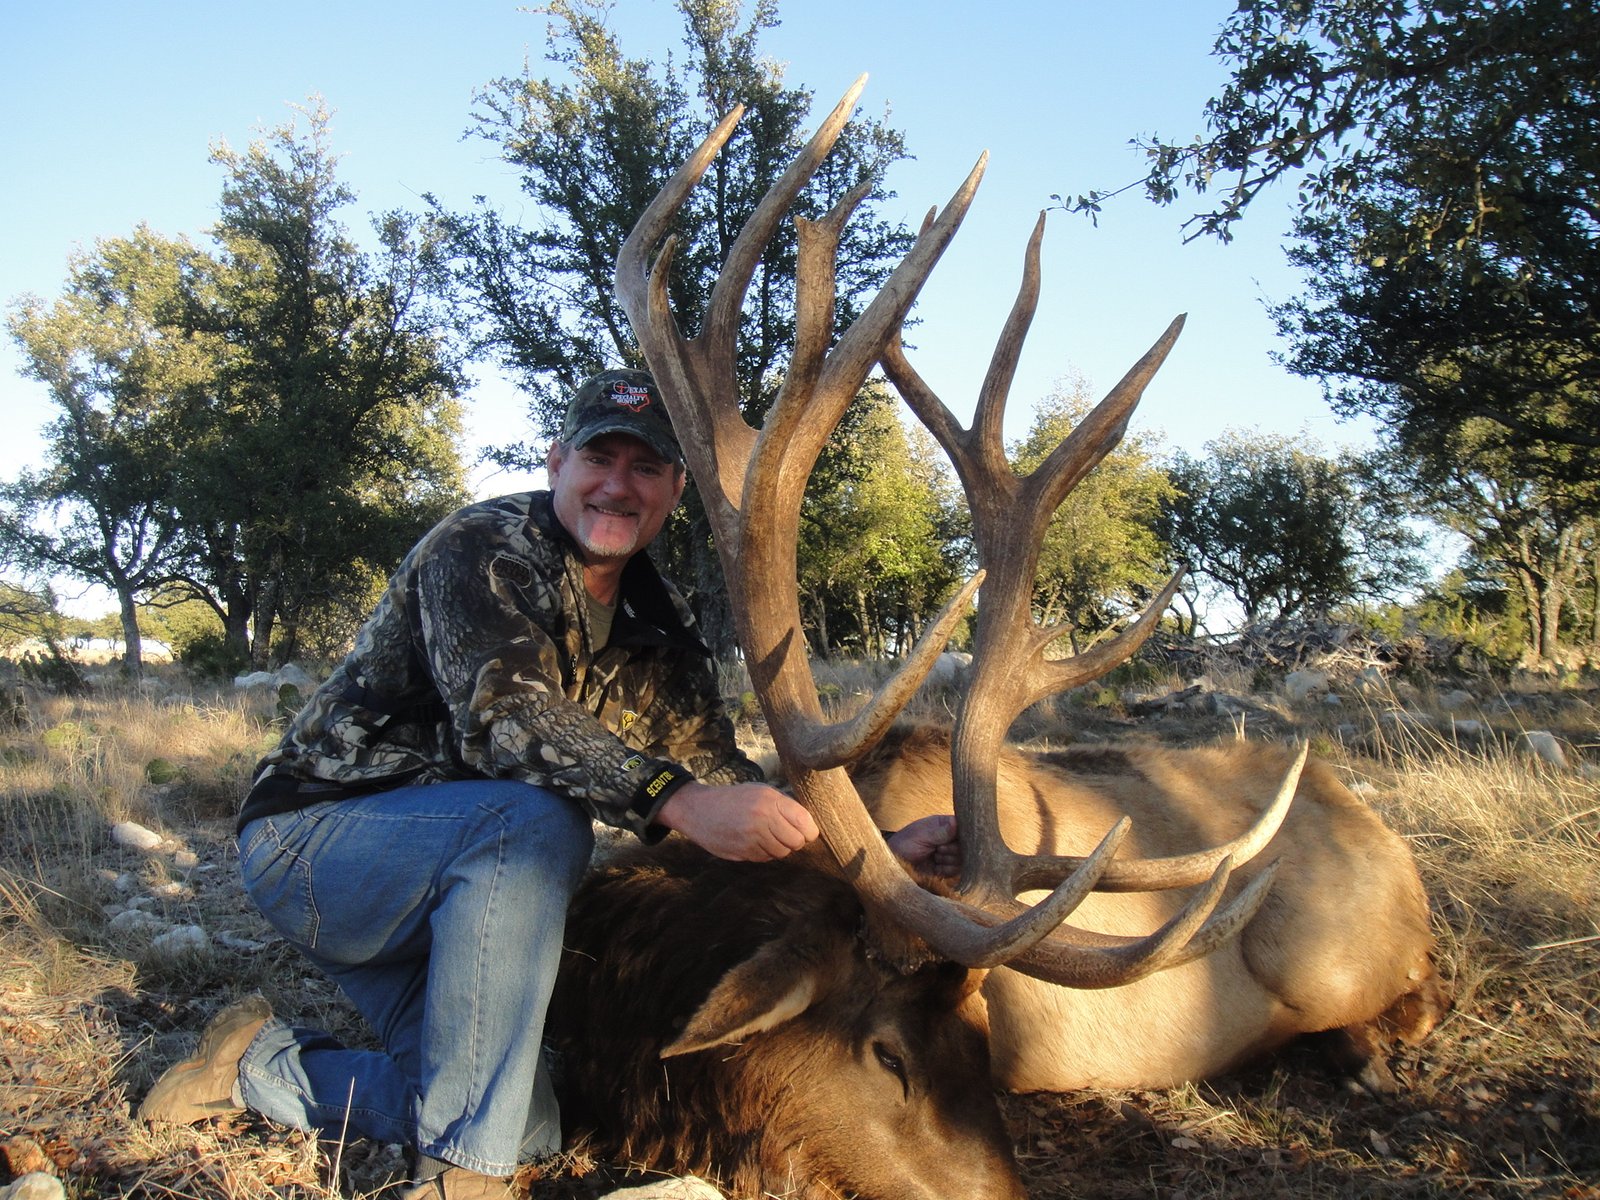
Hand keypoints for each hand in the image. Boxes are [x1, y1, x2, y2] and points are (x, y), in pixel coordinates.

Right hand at [656, 781, 819, 861]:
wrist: (699, 810)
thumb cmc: (734, 799)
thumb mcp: (760, 791)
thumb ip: (784, 805)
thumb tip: (808, 824)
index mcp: (770, 801)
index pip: (805, 823)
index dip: (810, 830)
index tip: (807, 831)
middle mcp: (763, 819)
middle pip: (797, 842)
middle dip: (796, 841)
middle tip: (788, 835)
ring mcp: (752, 838)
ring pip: (782, 853)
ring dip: (780, 848)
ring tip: (768, 836)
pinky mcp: (743, 852)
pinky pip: (766, 858)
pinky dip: (765, 852)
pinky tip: (755, 841)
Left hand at [887, 814, 960, 877]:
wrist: (895, 864)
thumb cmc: (904, 844)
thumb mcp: (921, 836)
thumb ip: (940, 832)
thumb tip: (956, 822)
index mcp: (943, 824)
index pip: (963, 826)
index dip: (960, 835)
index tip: (947, 840)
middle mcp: (949, 838)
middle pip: (966, 845)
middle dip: (952, 850)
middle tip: (937, 850)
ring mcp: (949, 853)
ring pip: (963, 858)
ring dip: (948, 860)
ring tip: (934, 857)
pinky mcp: (947, 867)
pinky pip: (957, 870)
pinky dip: (947, 870)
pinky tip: (936, 867)